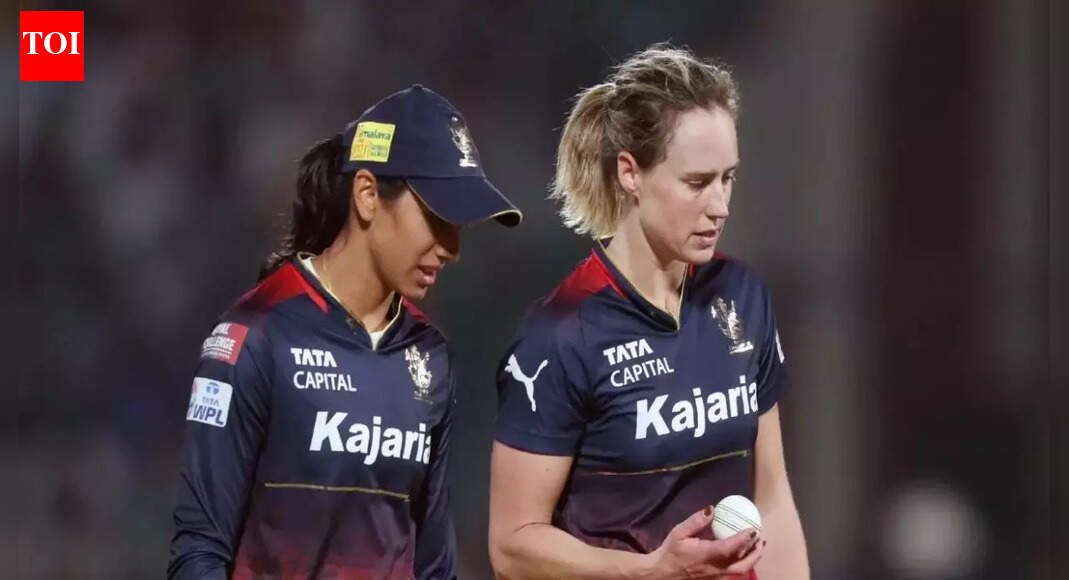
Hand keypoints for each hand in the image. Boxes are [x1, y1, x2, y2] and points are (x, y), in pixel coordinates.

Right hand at [642, 506, 763, 578]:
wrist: (662, 575)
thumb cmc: (670, 552)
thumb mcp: (678, 533)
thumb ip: (696, 521)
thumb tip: (712, 509)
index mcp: (706, 555)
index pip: (730, 548)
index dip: (744, 539)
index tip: (753, 529)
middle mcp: (715, 568)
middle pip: (743, 564)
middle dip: (755, 552)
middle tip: (761, 539)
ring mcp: (717, 576)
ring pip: (740, 570)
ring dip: (752, 558)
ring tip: (758, 547)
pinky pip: (733, 572)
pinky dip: (742, 563)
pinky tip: (744, 555)